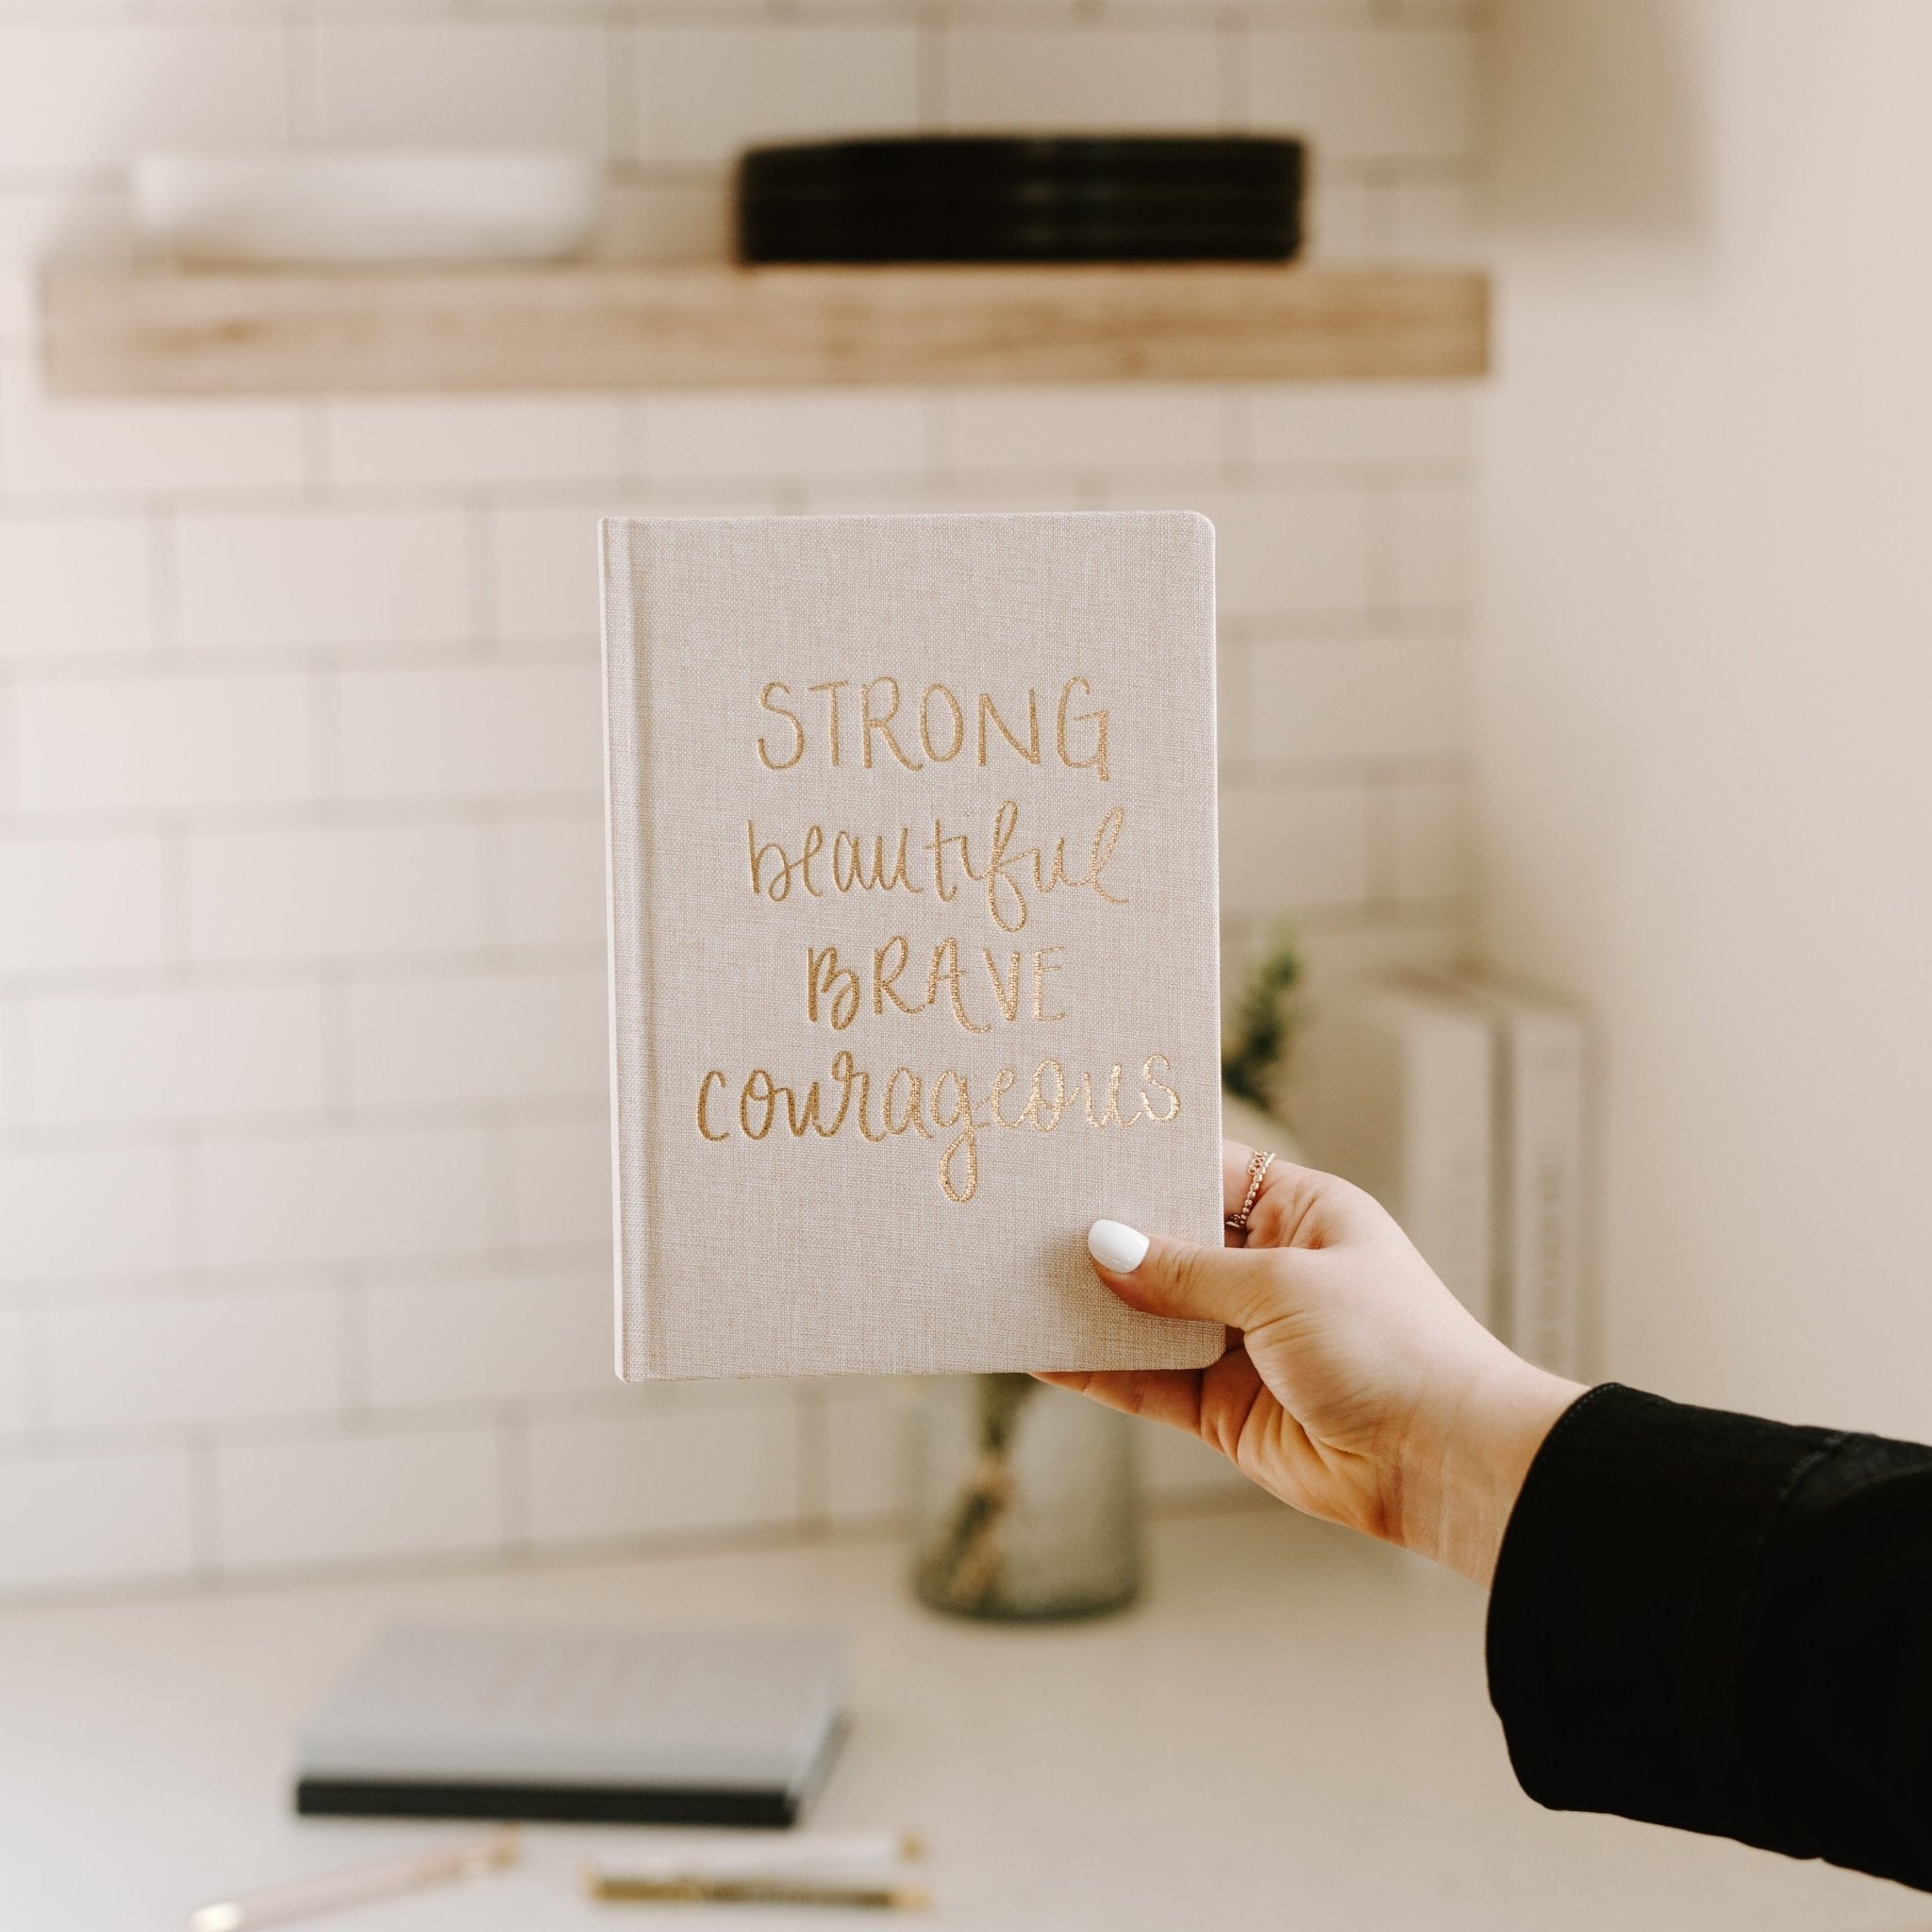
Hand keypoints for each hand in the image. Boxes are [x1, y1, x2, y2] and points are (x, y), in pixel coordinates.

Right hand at [1041, 1141, 1586, 1584]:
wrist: (1445, 1463)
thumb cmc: (1389, 1347)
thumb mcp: (1282, 1286)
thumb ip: (1186, 1271)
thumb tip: (1103, 1245)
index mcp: (1299, 1215)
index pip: (1207, 1172)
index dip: (1145, 1165)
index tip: (1074, 1154)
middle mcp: (1266, 1272)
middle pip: (1167, 1244)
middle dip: (1103, 1237)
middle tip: (1021, 1219)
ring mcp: (1242, 1343)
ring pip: (1147, 1315)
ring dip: (1090, 1305)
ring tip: (1012, 1281)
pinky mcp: (1223, 1409)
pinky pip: (1146, 1381)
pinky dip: (1097, 1369)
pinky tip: (1043, 1351)